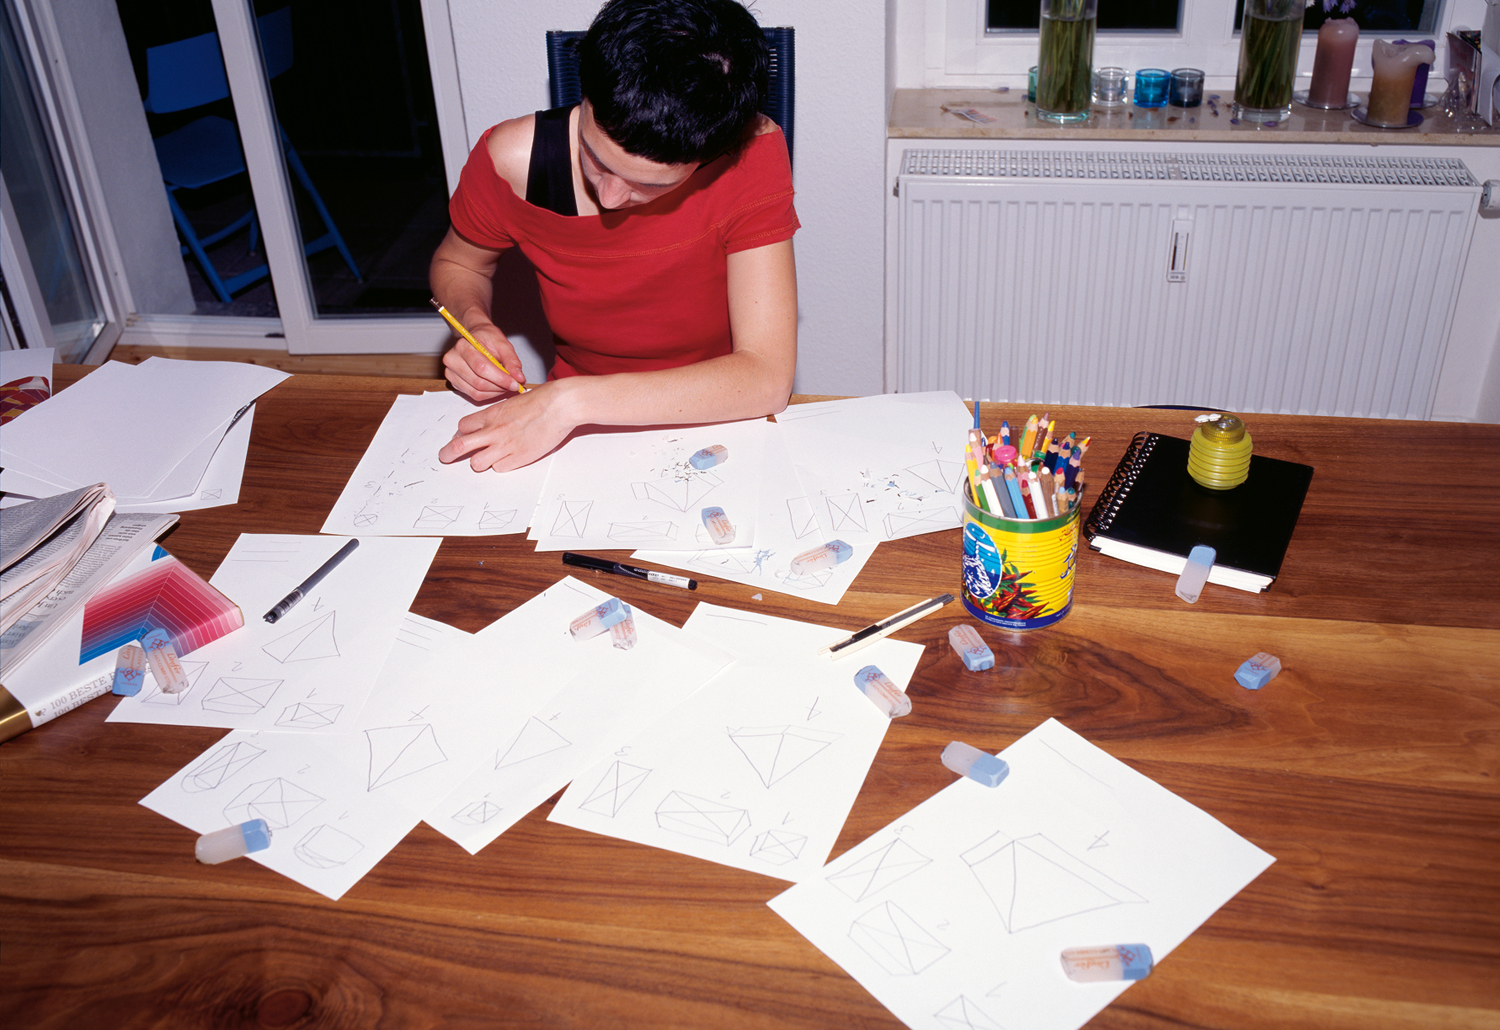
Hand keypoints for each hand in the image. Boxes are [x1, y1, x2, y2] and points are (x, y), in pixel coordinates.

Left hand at [438, 382, 574, 472]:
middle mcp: (494, 431)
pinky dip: (501, 465)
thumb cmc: (542, 399)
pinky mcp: (518, 458)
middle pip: (459, 446)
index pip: (463, 427)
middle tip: (444, 457)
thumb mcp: (513, 400)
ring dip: (479, 462)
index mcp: (492, 414)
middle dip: (448, 453)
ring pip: (476, 463)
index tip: (463, 437)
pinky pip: (499, 468)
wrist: (559, 405)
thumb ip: (500, 412)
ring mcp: (505, 446)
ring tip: (486, 459)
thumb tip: (494, 419)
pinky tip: (509, 458)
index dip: (461, 433)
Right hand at [442, 321, 526, 400]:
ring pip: (477, 392)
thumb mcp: (503, 344)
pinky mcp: (455, 383)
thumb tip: (519, 378)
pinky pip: (474, 395)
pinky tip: (496, 387)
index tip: (515, 383)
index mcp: (463, 346)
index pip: (481, 368)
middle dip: (500, 386)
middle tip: (514, 385)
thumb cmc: (487, 339)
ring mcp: (451, 373)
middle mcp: (453, 360)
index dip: (500, 378)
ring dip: (496, 392)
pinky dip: (489, 394)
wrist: (475, 338)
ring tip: (506, 385)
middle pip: (479, 382)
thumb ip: (512, 361)